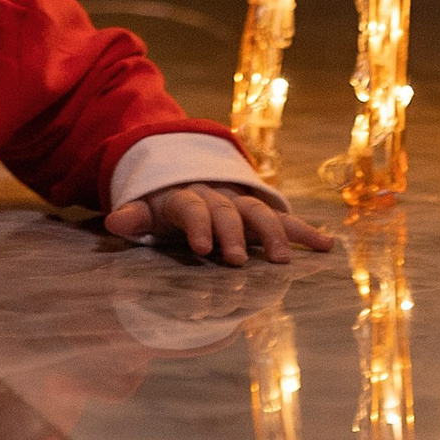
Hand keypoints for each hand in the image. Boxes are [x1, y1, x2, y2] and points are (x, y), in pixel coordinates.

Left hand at [104, 182, 334, 266]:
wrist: (189, 178)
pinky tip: (326, 245)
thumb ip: (134, 218)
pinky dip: (305, 232)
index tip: (202, 248)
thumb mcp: (146, 211)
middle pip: (227, 211)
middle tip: (236, 261)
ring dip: (271, 234)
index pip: (192, 207)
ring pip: (259, 213)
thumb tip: (113, 223)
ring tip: (282, 259)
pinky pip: (285, 219)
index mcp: (186, 197)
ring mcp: (241, 203)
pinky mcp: (260, 213)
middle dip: (233, 234)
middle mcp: (217, 197)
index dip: (197, 224)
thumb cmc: (164, 207)